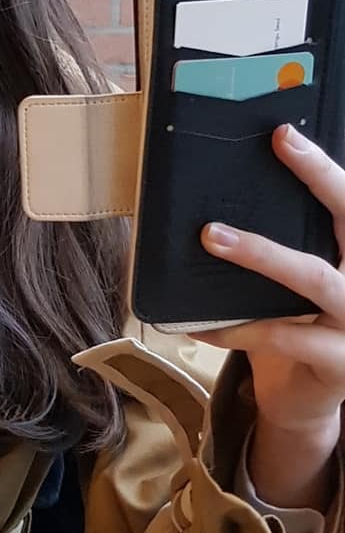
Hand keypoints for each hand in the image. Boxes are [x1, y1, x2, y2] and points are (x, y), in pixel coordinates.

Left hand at [194, 124, 344, 506]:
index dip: (322, 166)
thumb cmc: (298, 325)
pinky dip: (238, 328)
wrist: (308, 399)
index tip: (286, 134)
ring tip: (212, 235)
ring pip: (315, 278)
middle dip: (320, 178)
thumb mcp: (295, 280)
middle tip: (277, 147)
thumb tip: (221, 195)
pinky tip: (201, 323)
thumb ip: (282, 243)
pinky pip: (284, 337)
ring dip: (262, 253)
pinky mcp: (340, 363)